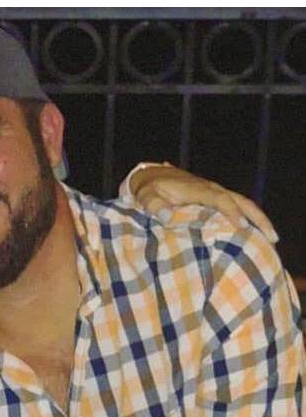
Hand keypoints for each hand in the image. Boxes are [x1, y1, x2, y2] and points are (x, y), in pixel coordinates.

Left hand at [129, 163, 276, 242]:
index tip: (242, 227)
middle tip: (271, 238)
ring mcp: (215, 193)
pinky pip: (236, 207)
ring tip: (271, 239)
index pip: (219, 199)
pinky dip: (249, 218)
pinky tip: (255, 235)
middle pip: (241, 200)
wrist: (150, 176)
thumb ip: (154, 206)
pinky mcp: (214, 198)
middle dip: (257, 217)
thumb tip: (168, 218)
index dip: (231, 212)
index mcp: (196, 189)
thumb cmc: (148, 189)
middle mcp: (211, 189)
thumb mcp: (145, 196)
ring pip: (243, 203)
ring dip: (258, 219)